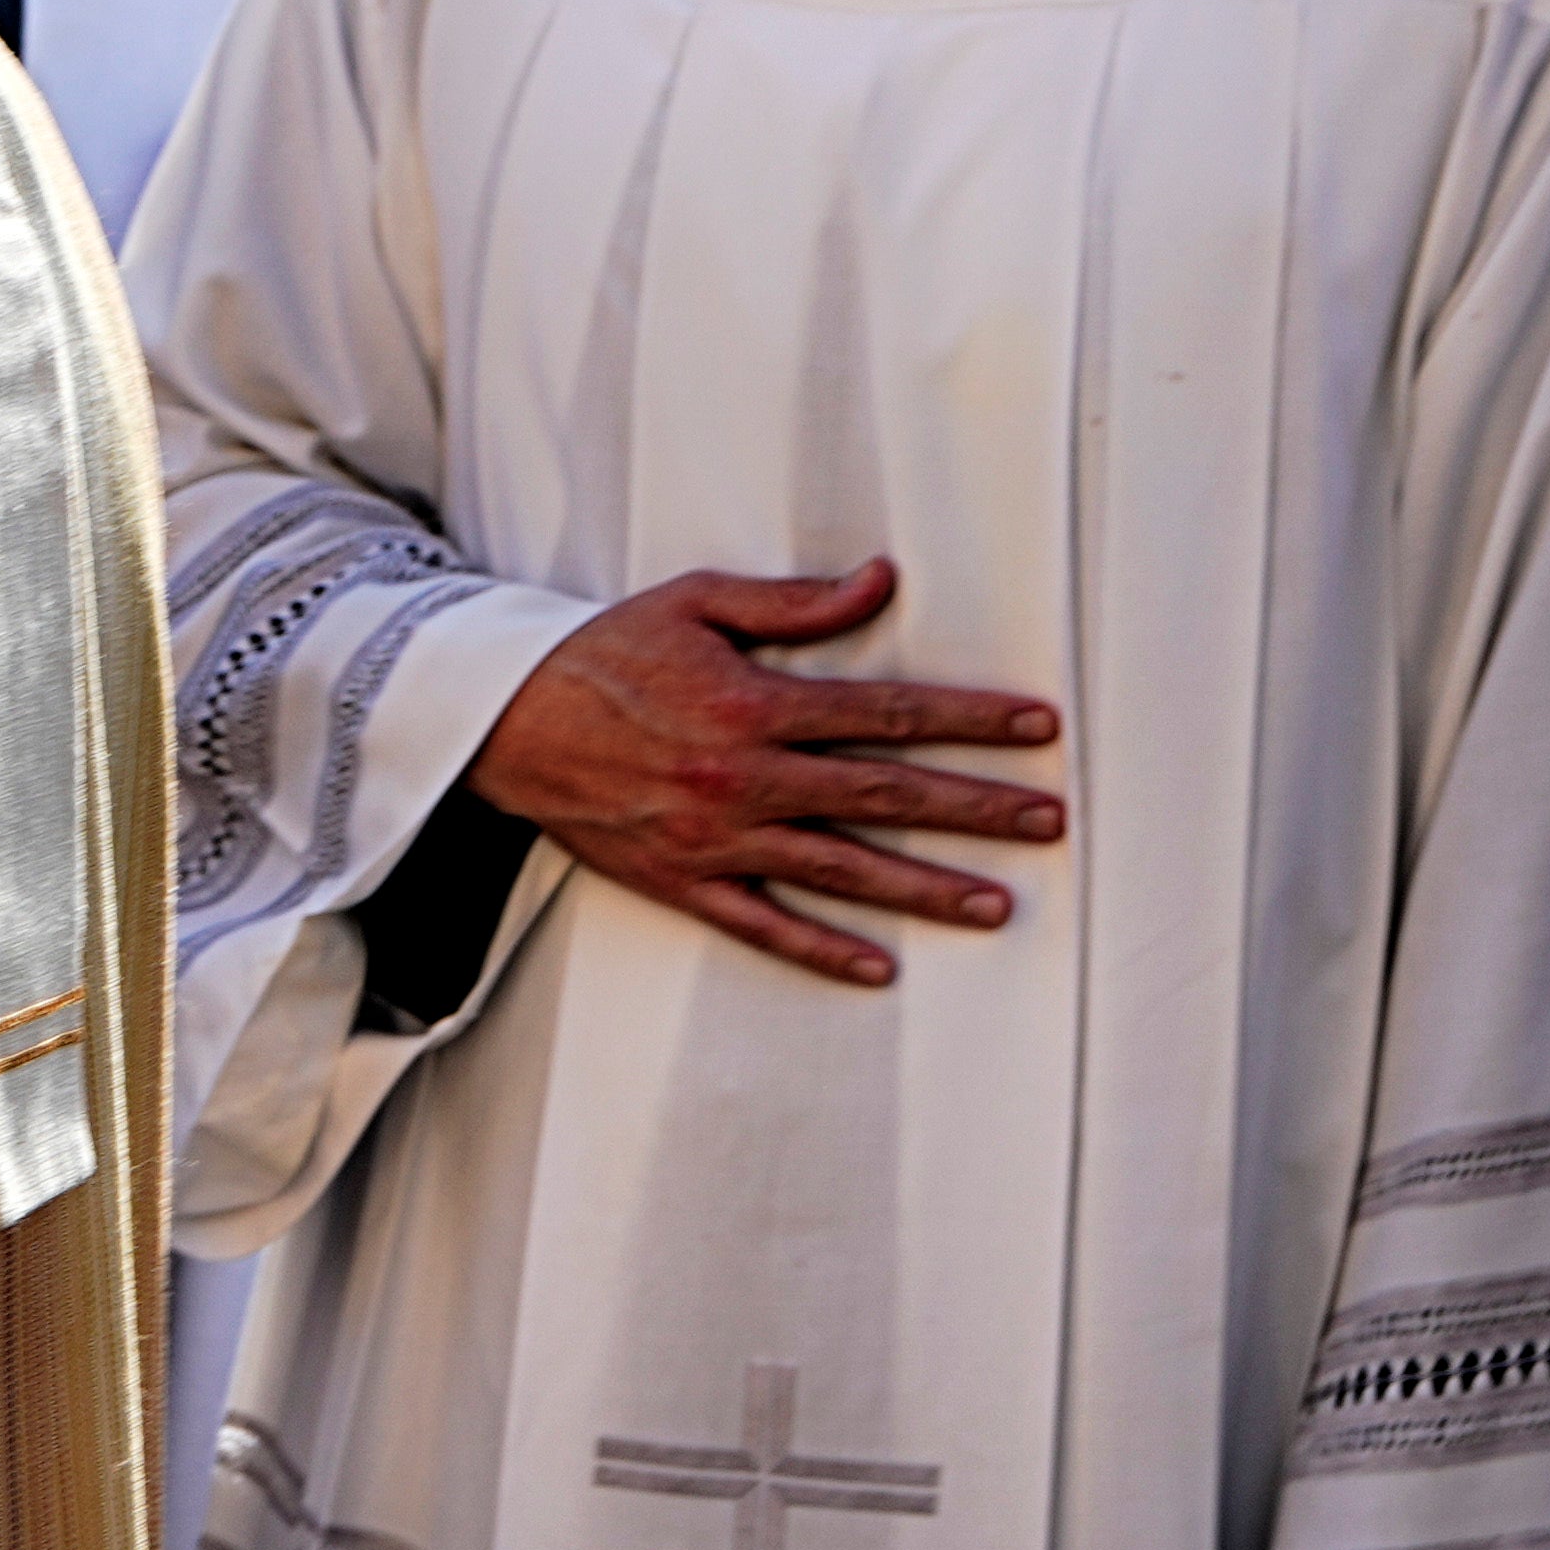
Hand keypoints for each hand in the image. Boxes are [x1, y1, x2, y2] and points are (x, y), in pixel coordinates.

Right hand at [462, 559, 1065, 990]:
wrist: (501, 719)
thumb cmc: (602, 653)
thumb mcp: (696, 602)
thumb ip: (794, 603)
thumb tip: (882, 581)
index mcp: (756, 703)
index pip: (891, 713)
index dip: (971, 720)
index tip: (1038, 729)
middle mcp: (745, 777)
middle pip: (886, 797)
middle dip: (976, 810)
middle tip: (1048, 822)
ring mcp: (716, 838)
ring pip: (842, 870)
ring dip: (926, 889)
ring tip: (998, 904)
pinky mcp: (681, 880)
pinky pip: (764, 924)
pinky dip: (823, 949)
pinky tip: (880, 967)